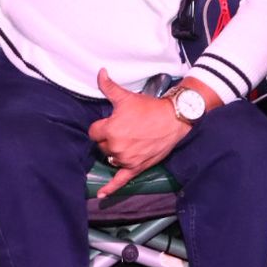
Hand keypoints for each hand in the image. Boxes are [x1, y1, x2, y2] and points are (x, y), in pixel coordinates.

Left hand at [87, 71, 188, 197]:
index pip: (93, 132)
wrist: (173, 119)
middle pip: (102, 146)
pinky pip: (120, 181)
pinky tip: (101, 195)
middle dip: (109, 138)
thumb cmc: (149, 107)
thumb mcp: (126, 96)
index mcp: (110, 130)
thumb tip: (99, 72)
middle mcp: (116, 146)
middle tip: (123, 129)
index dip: (101, 126)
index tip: (111, 122)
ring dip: (115, 152)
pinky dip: (110, 188)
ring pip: (111, 158)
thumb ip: (108, 86)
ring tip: (126, 142)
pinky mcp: (135, 168)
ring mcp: (125, 159)